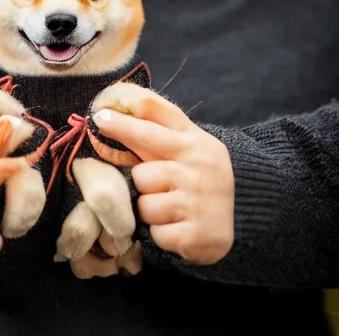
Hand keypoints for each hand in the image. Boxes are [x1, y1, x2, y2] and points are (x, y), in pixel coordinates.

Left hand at [93, 90, 233, 264]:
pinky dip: (162, 232)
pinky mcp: (197, 235)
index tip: (100, 118)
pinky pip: (157, 233)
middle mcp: (198, 168)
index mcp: (193, 141)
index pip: (153, 123)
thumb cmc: (201, 172)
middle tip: (156, 183)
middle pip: (141, 172)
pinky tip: (179, 225)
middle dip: (143, 180)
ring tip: (171, 206)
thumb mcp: (187, 142)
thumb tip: (110, 111)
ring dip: (151, 209)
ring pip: (145, 205)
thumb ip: (154, 126)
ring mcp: (199, 202)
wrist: (247, 212)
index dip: (122, 121)